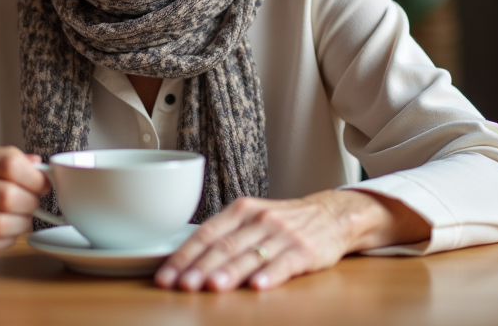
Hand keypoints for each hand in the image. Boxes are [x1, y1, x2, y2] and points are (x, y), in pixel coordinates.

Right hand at [0, 136, 49, 252]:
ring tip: (23, 218)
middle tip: (33, 202)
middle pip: (6, 197)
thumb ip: (11, 160)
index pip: (9, 163)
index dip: (34, 177)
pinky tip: (8, 231)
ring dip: (21, 224)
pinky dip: (6, 240)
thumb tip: (40, 169)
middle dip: (30, 202)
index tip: (43, 184)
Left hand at [154, 189, 429, 291]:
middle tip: (183, 285)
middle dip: (200, 267)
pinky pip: (285, 263)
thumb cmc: (284, 222)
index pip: (206, 233)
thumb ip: (224, 236)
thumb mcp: (252, 219)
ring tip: (212, 286)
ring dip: (230, 272)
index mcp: (241, 211)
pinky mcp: (304, 251)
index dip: (184, 256)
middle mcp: (259, 220)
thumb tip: (185, 260)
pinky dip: (270, 274)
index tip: (166, 275)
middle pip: (224, 246)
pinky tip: (257, 286)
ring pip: (251, 255)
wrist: (331, 215)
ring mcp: (282, 235)